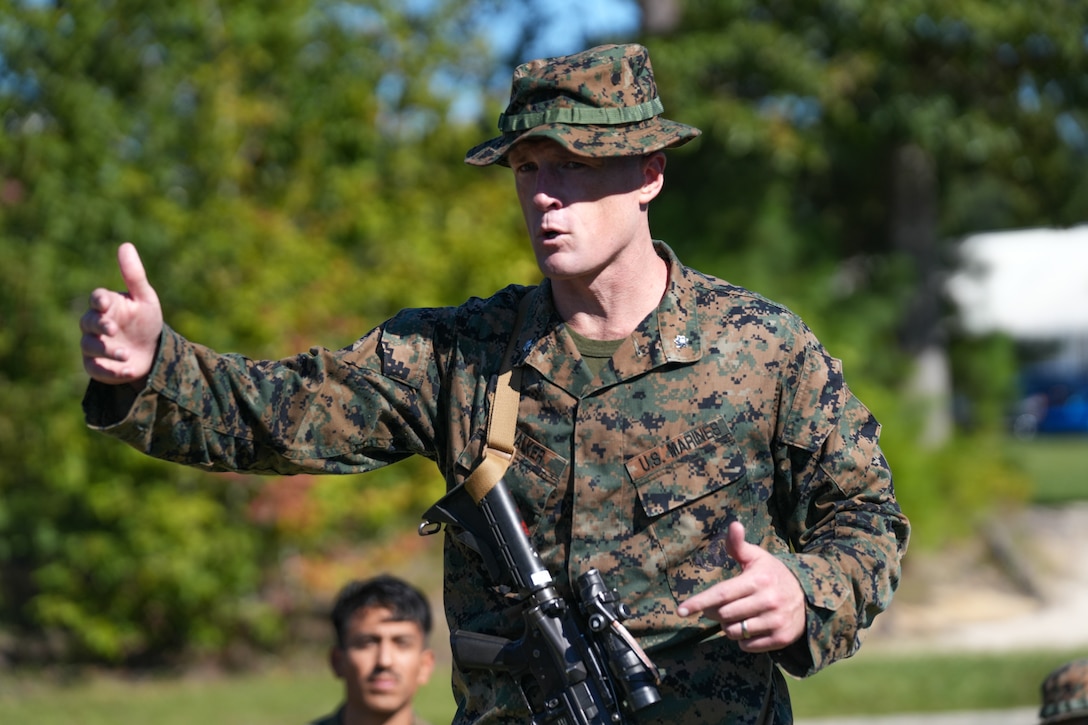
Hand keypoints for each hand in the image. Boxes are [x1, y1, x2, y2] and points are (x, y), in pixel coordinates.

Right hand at [80, 243, 162, 385]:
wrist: (152, 352)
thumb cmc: (146, 321)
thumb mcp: (145, 299)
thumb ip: (134, 275)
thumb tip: (125, 245)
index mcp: (107, 305)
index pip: (97, 299)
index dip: (99, 301)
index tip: (105, 303)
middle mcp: (95, 324)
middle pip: (88, 322)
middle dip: (99, 325)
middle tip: (112, 329)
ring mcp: (93, 345)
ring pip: (90, 346)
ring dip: (107, 350)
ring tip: (126, 354)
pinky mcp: (96, 365)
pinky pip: (96, 368)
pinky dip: (110, 370)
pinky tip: (127, 370)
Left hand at [677, 521, 805, 651]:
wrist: (809, 597)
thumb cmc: (773, 574)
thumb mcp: (757, 557)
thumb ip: (739, 545)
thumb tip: (733, 525)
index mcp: (758, 580)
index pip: (722, 594)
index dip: (700, 602)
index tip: (681, 610)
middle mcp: (768, 601)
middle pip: (724, 615)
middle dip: (715, 612)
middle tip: (721, 606)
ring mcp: (775, 621)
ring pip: (734, 632)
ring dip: (728, 626)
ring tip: (737, 616)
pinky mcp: (781, 638)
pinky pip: (747, 646)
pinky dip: (742, 639)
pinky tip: (749, 627)